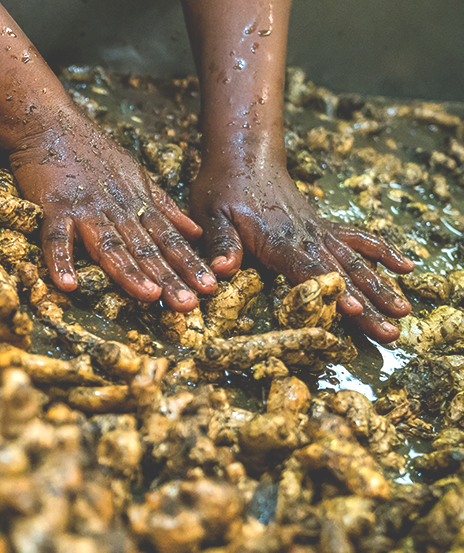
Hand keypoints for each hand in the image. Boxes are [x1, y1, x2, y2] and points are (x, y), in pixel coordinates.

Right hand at [8, 110, 216, 311]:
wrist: (50, 124)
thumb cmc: (92, 152)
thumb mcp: (136, 175)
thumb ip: (163, 207)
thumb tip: (194, 232)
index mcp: (136, 204)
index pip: (168, 239)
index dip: (189, 263)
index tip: (209, 287)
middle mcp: (116, 209)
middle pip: (145, 248)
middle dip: (169, 276)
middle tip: (189, 304)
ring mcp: (85, 210)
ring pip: (110, 245)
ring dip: (129, 272)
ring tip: (148, 296)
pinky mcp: (54, 208)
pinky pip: (56, 238)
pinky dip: (60, 261)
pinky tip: (68, 285)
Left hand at [190, 162, 413, 342]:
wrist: (243, 156)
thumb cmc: (223, 188)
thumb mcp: (211, 215)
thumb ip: (220, 243)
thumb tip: (222, 270)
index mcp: (279, 240)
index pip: (310, 270)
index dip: (332, 291)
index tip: (354, 310)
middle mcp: (306, 238)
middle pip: (342, 274)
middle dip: (368, 304)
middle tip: (391, 332)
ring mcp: (318, 232)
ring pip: (356, 261)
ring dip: (381, 287)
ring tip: (404, 311)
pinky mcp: (322, 227)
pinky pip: (358, 239)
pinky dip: (382, 252)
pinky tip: (406, 267)